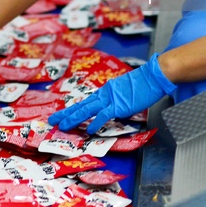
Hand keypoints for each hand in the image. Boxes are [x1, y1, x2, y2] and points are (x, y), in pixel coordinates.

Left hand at [49, 53, 175, 134]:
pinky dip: (96, 122)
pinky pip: (104, 115)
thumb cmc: (142, 85)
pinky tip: (88, 129)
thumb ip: (117, 100)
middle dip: (66, 113)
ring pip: (88, 109)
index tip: (62, 114)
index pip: (85, 102)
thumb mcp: (125, 92)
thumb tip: (114, 110)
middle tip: (53, 119)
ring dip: (74, 118)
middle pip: (82, 105)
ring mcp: (111, 99)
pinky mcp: (119, 105)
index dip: (72, 109)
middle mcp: (104, 94)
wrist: (152, 77)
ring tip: (63, 125)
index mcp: (106, 91)